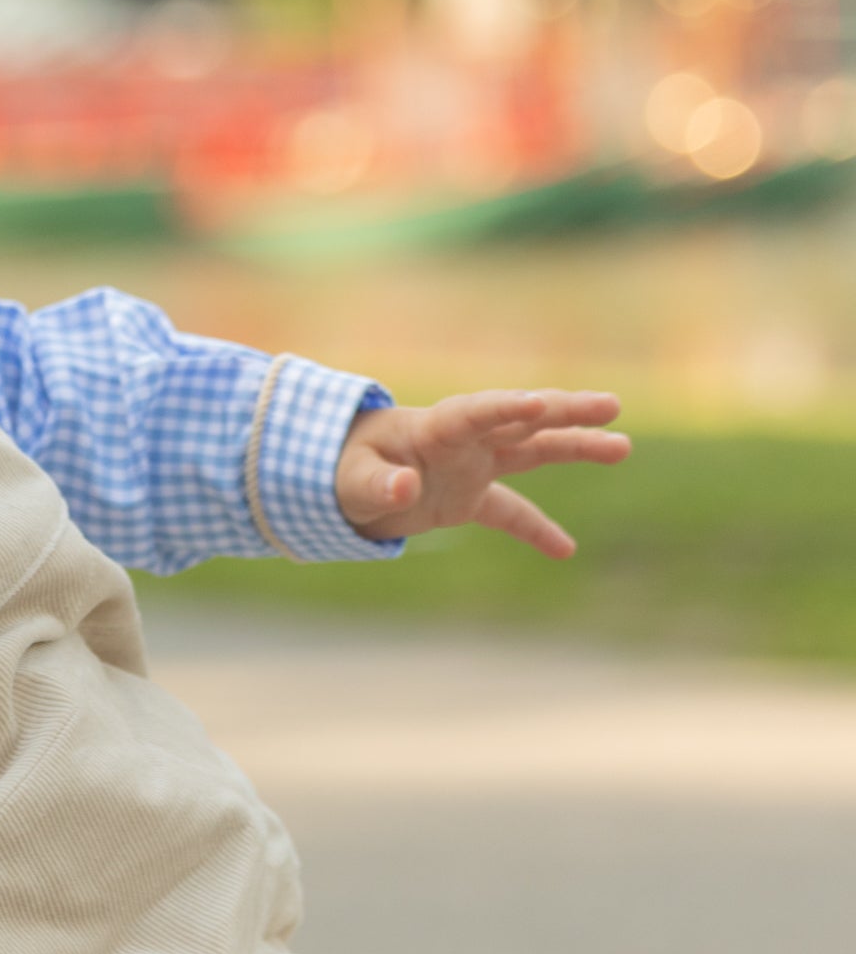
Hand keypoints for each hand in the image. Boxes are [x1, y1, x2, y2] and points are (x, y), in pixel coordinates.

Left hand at [336, 390, 629, 557]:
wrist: (331, 478)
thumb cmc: (335, 468)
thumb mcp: (348, 480)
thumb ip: (376, 483)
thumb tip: (405, 487)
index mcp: (429, 429)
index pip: (471, 413)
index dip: (502, 408)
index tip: (536, 404)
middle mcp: (459, 441)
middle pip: (518, 421)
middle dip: (563, 412)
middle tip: (610, 406)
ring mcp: (469, 465)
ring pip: (531, 451)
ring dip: (573, 446)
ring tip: (621, 446)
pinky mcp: (468, 495)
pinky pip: (510, 511)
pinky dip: (534, 529)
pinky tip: (565, 550)